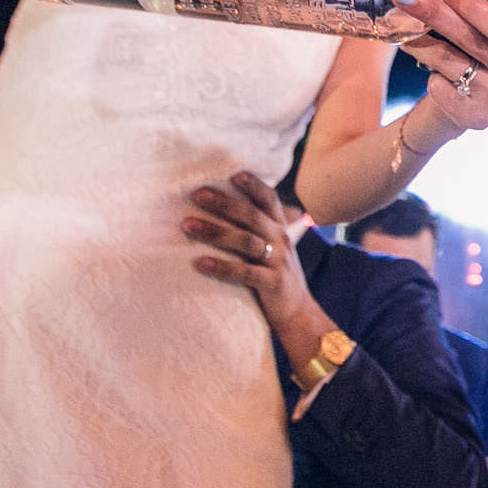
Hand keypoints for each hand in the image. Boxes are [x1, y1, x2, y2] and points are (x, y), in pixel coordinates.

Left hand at [182, 173, 319, 340]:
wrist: (300, 314)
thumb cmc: (276, 278)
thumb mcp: (273, 249)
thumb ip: (256, 231)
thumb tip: (221, 210)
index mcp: (280, 230)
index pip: (269, 200)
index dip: (253, 185)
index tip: (233, 173)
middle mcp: (281, 241)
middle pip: (252, 216)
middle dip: (224, 203)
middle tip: (197, 194)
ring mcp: (278, 262)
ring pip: (246, 241)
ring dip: (215, 231)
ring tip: (188, 225)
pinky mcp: (273, 284)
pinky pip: (245, 273)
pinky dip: (221, 266)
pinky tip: (199, 263)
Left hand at [393, 0, 487, 132]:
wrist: (471, 98)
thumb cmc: (479, 46)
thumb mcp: (486, 16)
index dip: (474, 6)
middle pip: (472, 41)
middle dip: (435, 15)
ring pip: (450, 63)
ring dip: (421, 43)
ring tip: (403, 28)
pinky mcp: (477, 116)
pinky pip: (442, 89)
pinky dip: (428, 74)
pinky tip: (424, 64)